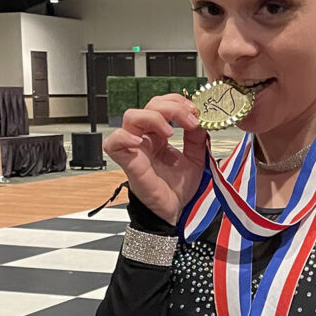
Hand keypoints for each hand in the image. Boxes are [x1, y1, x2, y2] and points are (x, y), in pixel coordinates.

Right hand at [104, 94, 207, 225]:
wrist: (175, 212)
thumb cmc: (179, 189)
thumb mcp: (196, 159)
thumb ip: (197, 138)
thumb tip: (202, 119)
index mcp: (159, 136)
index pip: (162, 105)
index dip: (178, 103)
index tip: (196, 112)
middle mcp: (146, 138)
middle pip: (149, 106)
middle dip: (172, 107)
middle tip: (190, 118)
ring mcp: (135, 149)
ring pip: (131, 117)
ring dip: (153, 117)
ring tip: (170, 131)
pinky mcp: (127, 162)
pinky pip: (113, 143)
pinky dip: (123, 137)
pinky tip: (140, 141)